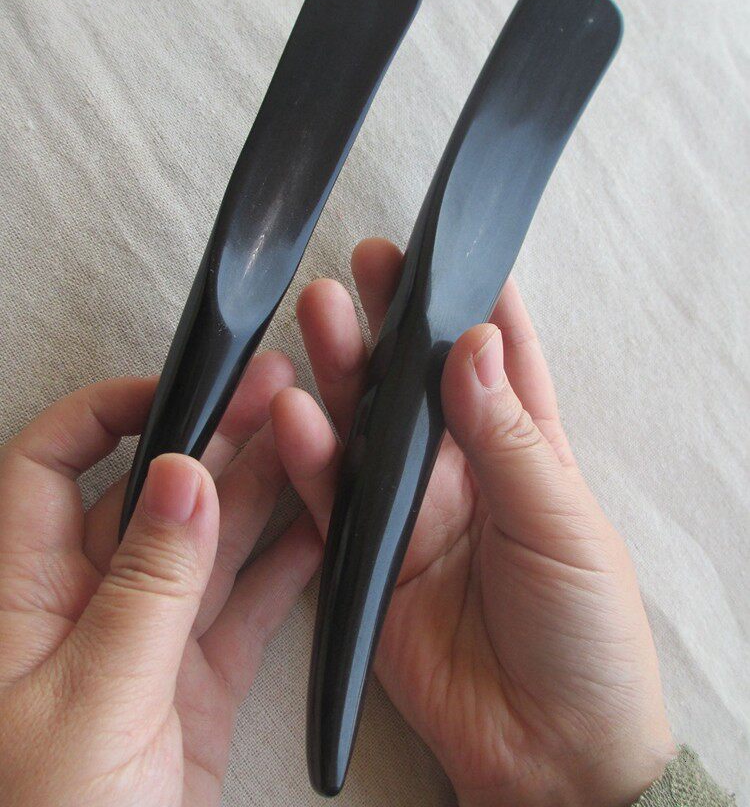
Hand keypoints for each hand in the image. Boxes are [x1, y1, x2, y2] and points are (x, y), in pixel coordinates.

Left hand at [0, 353, 320, 806]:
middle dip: (213, 438)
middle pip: (149, 494)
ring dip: (261, 491)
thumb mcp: (96, 702)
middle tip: (276, 395)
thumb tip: (179, 477)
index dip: (105, 415)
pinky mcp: (195, 684)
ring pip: (208, 544)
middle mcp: (84, 607)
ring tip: (314, 438)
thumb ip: (147, 585)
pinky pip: (244, 606)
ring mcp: (147, 643)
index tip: (175, 392)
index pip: (47, 465)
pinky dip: (284, 567)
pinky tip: (322, 528)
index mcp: (24, 596)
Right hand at [270, 239, 675, 806]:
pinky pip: (334, 497)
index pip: (502, 360)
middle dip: (395, 321)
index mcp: (527, 452)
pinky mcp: (369, 559)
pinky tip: (294, 411)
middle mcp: (463, 471)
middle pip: (420, 382)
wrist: (548, 750)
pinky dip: (312, 456)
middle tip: (368, 264)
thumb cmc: (585, 634)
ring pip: (368, 426)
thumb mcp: (561, 525)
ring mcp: (412, 511)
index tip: (449, 250)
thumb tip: (474, 344)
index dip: (475, 304)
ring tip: (321, 311)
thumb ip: (509, 438)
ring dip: (344, 371)